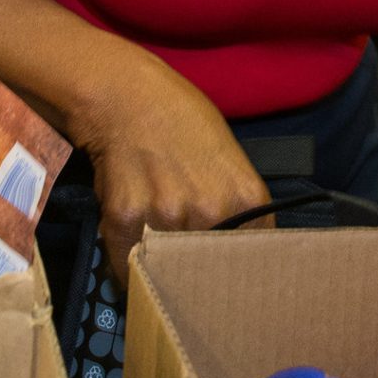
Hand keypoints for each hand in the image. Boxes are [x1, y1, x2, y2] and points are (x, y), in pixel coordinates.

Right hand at [77, 57, 270, 277]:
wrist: (127, 97)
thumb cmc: (182, 120)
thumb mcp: (230, 160)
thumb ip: (238, 208)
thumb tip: (236, 255)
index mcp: (246, 198)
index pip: (252, 261)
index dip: (236, 272)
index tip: (225, 280)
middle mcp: (211, 211)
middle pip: (208, 270)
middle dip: (197, 274)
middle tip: (188, 275)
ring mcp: (167, 216)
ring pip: (167, 269)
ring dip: (160, 270)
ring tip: (155, 248)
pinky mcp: (125, 220)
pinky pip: (128, 263)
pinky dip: (127, 265)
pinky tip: (131, 250)